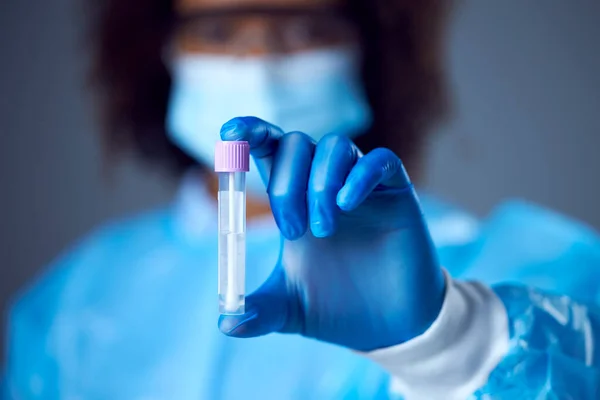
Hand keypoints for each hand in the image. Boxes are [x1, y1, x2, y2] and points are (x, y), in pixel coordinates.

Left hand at [218, 117, 444, 351]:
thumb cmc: (336, 306)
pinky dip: (360, 175)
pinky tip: (346, 205)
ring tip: (323, 230)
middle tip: (293, 231)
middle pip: (295, 144)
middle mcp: (324, 185)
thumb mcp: (288, 309)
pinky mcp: (396, 192)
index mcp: (294, 201)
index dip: (249, 132)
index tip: (228, 134)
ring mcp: (360, 186)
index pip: (269, 149)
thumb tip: (224, 324)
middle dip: (286, 185)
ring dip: (320, 184)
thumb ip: (257, 311)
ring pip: (335, 146)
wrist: (388, 326)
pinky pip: (381, 161)